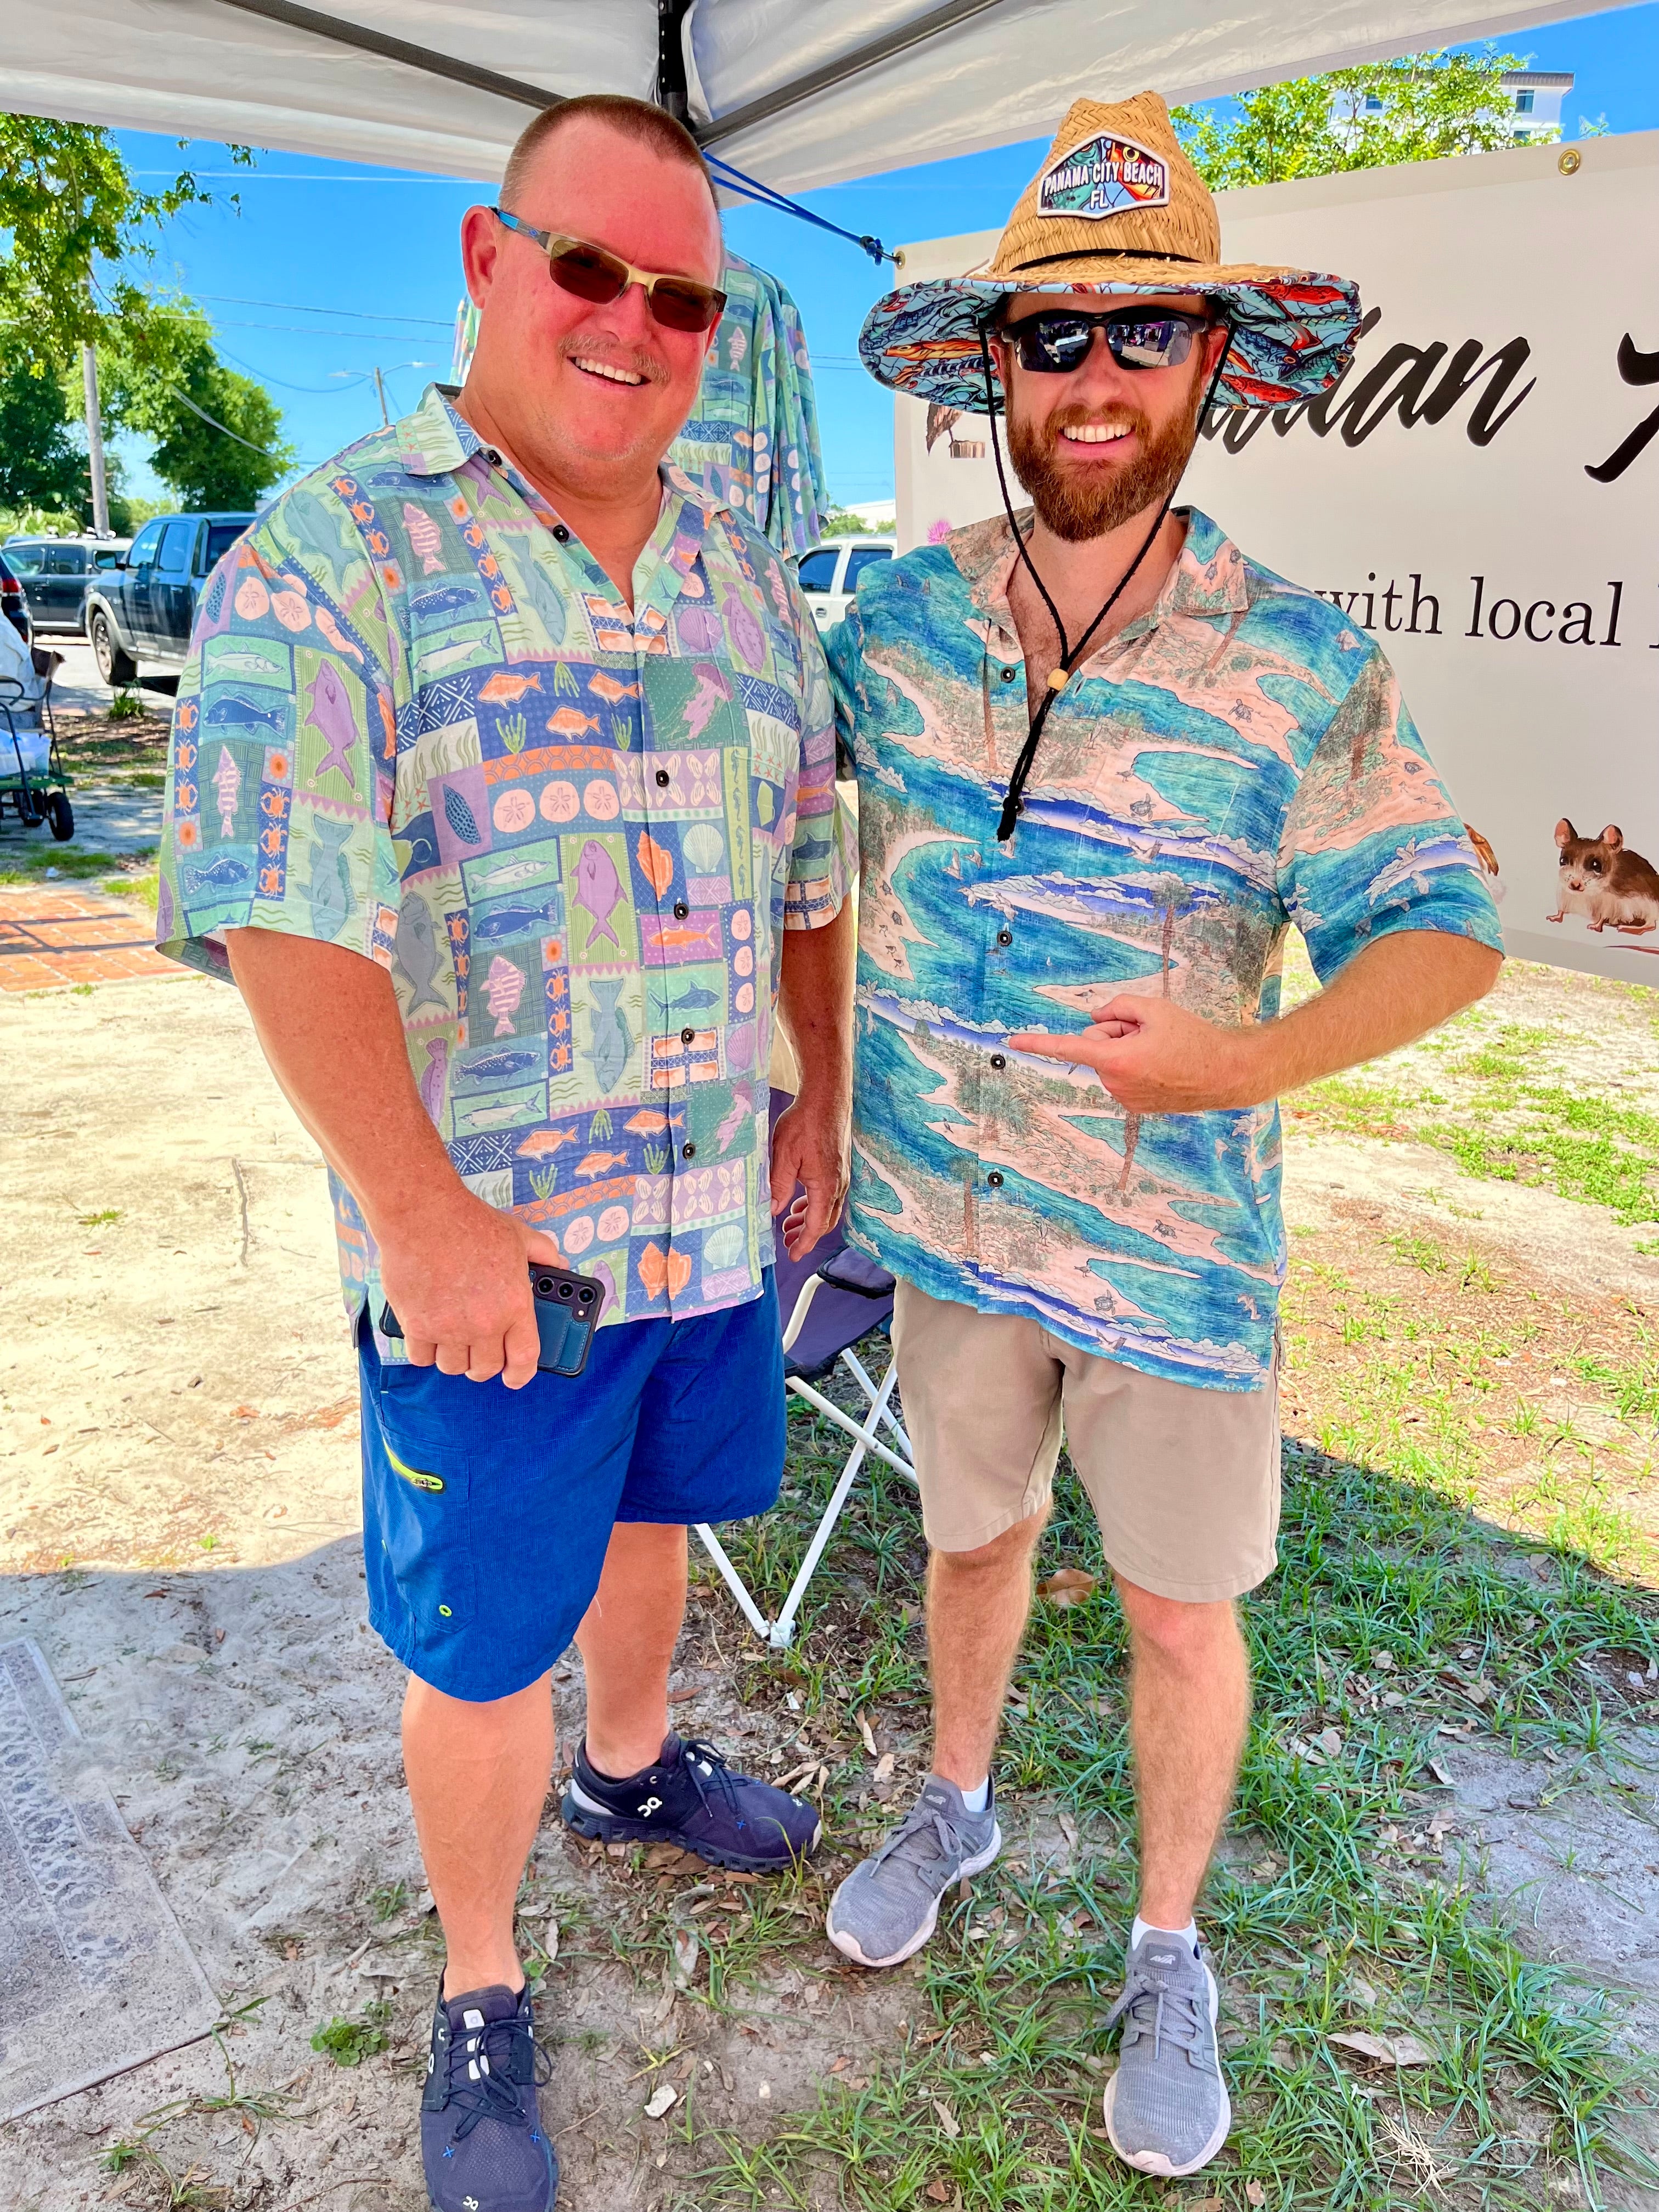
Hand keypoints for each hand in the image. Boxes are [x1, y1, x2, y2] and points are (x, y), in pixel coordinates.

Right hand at [375, 1188, 562, 1389]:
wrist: (423, 1215)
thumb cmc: (470, 1223)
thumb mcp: (519, 1235)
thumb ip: (544, 1253)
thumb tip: (559, 1265)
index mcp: (514, 1305)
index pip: (524, 1358)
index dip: (520, 1374)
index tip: (514, 1377)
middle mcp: (483, 1324)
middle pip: (485, 1368)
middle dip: (485, 1365)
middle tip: (480, 1352)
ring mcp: (448, 1328)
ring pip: (453, 1366)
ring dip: (455, 1358)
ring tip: (454, 1341)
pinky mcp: (416, 1326)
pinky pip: (421, 1358)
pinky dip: (425, 1352)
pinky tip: (427, 1336)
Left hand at [769, 1088, 849, 1257]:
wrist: (826, 1098)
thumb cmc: (805, 1122)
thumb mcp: (783, 1155)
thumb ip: (779, 1185)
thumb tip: (773, 1210)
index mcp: (826, 1185)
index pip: (816, 1225)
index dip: (804, 1244)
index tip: (793, 1256)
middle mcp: (838, 1184)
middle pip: (824, 1221)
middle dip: (805, 1235)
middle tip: (787, 1242)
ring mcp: (840, 1175)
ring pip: (826, 1208)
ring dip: (808, 1220)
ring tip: (789, 1225)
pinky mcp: (837, 1167)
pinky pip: (828, 1195)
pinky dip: (813, 1205)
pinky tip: (799, 1203)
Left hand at [1007, 995, 1269, 1114]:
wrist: (1227, 1074)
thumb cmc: (1193, 1039)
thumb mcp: (1154, 1009)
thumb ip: (1118, 1005)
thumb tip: (1097, 1015)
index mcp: (1115, 1060)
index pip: (1068, 1047)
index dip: (1038, 1042)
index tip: (1012, 1041)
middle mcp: (1115, 1083)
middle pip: (1098, 1043)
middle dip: (1116, 1032)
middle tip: (1151, 1032)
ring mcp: (1125, 1098)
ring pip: (1112, 1060)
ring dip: (1130, 1049)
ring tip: (1163, 1050)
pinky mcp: (1136, 1105)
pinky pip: (1124, 1074)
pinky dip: (1138, 1065)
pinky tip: (1165, 1064)